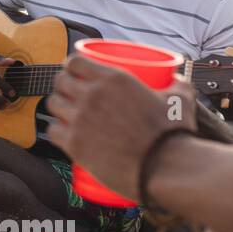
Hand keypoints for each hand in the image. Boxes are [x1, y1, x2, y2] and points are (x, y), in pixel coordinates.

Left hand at [45, 55, 195, 201]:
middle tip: (71, 94)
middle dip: (63, 85)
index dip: (71, 65)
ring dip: (58, 106)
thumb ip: (177, 84)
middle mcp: (92, 95)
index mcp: (113, 78)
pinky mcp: (74, 144)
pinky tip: (61, 132)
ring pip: (53, 104)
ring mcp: (80, 119)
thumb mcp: (180, 99)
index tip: (74, 72)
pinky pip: (52, 131)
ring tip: (66, 112)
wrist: (167, 169)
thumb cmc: (175, 134)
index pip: (75, 62)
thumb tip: (177, 78)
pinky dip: (55, 131)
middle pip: (61, 81)